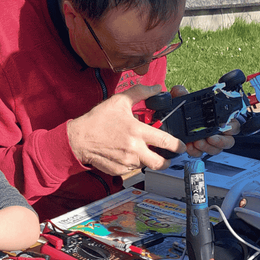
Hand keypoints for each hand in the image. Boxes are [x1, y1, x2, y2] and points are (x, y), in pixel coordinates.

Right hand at [66, 84, 184, 174]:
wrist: (78, 139)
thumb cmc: (97, 120)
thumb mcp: (118, 101)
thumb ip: (140, 93)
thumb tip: (156, 88)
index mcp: (136, 131)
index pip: (165, 141)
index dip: (177, 146)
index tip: (181, 146)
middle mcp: (134, 149)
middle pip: (160, 163)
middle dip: (167, 161)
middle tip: (167, 157)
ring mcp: (126, 162)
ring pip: (144, 165)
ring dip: (145, 159)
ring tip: (137, 150)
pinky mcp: (118, 170)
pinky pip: (131, 169)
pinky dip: (131, 163)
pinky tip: (123, 153)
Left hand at [168, 85, 237, 156]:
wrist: (174, 119)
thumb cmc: (186, 109)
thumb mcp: (184, 99)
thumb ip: (181, 94)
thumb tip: (179, 90)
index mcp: (221, 119)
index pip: (234, 125)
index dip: (231, 128)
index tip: (222, 127)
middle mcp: (218, 132)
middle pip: (228, 141)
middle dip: (220, 141)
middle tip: (210, 138)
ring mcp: (209, 142)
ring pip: (216, 149)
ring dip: (207, 147)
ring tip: (197, 143)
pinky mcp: (199, 149)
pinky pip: (201, 154)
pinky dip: (195, 151)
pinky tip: (189, 146)